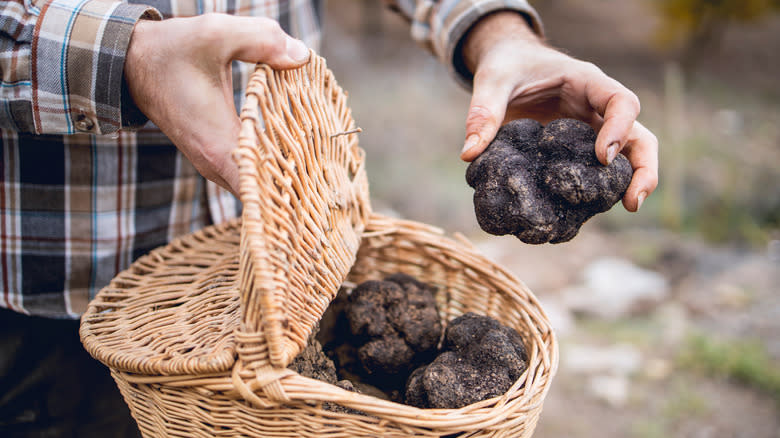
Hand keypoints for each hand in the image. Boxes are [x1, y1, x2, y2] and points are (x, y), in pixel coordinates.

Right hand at [123, 13, 310, 195]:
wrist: (131, 61)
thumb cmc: (172, 49)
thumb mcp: (217, 34)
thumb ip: (262, 40)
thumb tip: (303, 57)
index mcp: (218, 145)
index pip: (261, 189)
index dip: (292, 190)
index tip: (321, 184)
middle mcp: (215, 164)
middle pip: (265, 195)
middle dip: (298, 186)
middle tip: (333, 176)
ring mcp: (213, 164)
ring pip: (257, 185)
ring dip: (285, 176)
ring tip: (320, 164)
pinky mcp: (214, 156)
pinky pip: (249, 173)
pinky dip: (271, 166)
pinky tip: (295, 151)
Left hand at [460, 12, 657, 211]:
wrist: (508, 65)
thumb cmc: (507, 66)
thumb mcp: (492, 80)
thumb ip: (483, 112)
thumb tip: (469, 155)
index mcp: (586, 83)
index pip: (621, 101)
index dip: (619, 129)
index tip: (602, 157)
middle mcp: (598, 109)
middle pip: (639, 136)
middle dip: (643, 168)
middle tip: (633, 202)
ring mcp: (592, 132)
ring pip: (628, 158)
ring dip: (630, 184)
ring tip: (626, 209)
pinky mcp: (578, 151)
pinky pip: (596, 173)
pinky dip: (595, 193)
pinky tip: (582, 214)